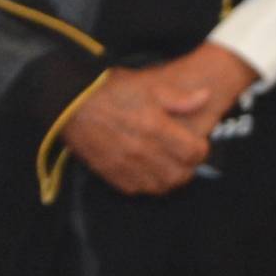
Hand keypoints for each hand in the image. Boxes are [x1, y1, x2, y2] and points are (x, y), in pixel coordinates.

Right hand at [61, 44, 254, 197]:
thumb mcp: (147, 86)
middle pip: (181, 175)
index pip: (194, 152)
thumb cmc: (109, 90)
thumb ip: (178, 97)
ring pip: (161, 186)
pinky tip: (146, 169)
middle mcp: (143, 150)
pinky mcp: (111, 174)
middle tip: (184, 156)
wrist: (70, 104)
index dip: (200, 148)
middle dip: (188, 166)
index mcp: (155, 127)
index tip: (196, 142)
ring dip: (169, 178)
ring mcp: (126, 165)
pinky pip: (138, 189)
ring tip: (168, 164)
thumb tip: (205, 98)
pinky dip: (147, 183)